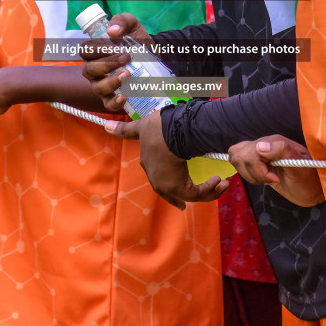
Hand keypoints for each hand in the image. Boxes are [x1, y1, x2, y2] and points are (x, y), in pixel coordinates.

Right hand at [78, 12, 152, 114]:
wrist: (155, 57)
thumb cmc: (137, 41)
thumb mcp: (132, 25)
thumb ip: (122, 21)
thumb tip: (112, 31)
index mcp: (95, 52)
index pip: (85, 51)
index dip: (97, 49)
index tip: (116, 47)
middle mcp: (95, 70)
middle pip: (89, 70)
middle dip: (107, 64)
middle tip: (126, 58)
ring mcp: (102, 85)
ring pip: (98, 88)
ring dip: (111, 82)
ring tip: (128, 74)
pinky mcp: (114, 99)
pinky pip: (108, 105)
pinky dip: (115, 102)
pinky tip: (125, 96)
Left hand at [104, 109, 227, 208]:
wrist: (167, 134)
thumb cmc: (156, 129)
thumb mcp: (141, 128)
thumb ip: (126, 129)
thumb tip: (106, 126)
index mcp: (148, 165)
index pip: (157, 179)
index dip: (166, 186)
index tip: (175, 191)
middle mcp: (157, 178)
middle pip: (171, 193)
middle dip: (184, 197)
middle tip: (195, 199)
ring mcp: (168, 184)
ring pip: (189, 195)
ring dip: (207, 192)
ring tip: (220, 184)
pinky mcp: (180, 187)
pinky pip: (197, 194)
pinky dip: (209, 190)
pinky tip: (219, 181)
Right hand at [228, 135, 324, 206]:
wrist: (312, 189)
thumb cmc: (310, 178)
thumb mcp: (301, 166)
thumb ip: (282, 150)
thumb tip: (259, 146)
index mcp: (276, 142)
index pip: (251, 153)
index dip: (260, 171)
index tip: (276, 180)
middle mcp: (265, 143)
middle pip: (239, 156)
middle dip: (254, 173)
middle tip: (272, 180)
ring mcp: (259, 152)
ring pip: (236, 158)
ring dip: (249, 174)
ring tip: (267, 180)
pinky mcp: (256, 161)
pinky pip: (238, 161)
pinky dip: (246, 173)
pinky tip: (261, 178)